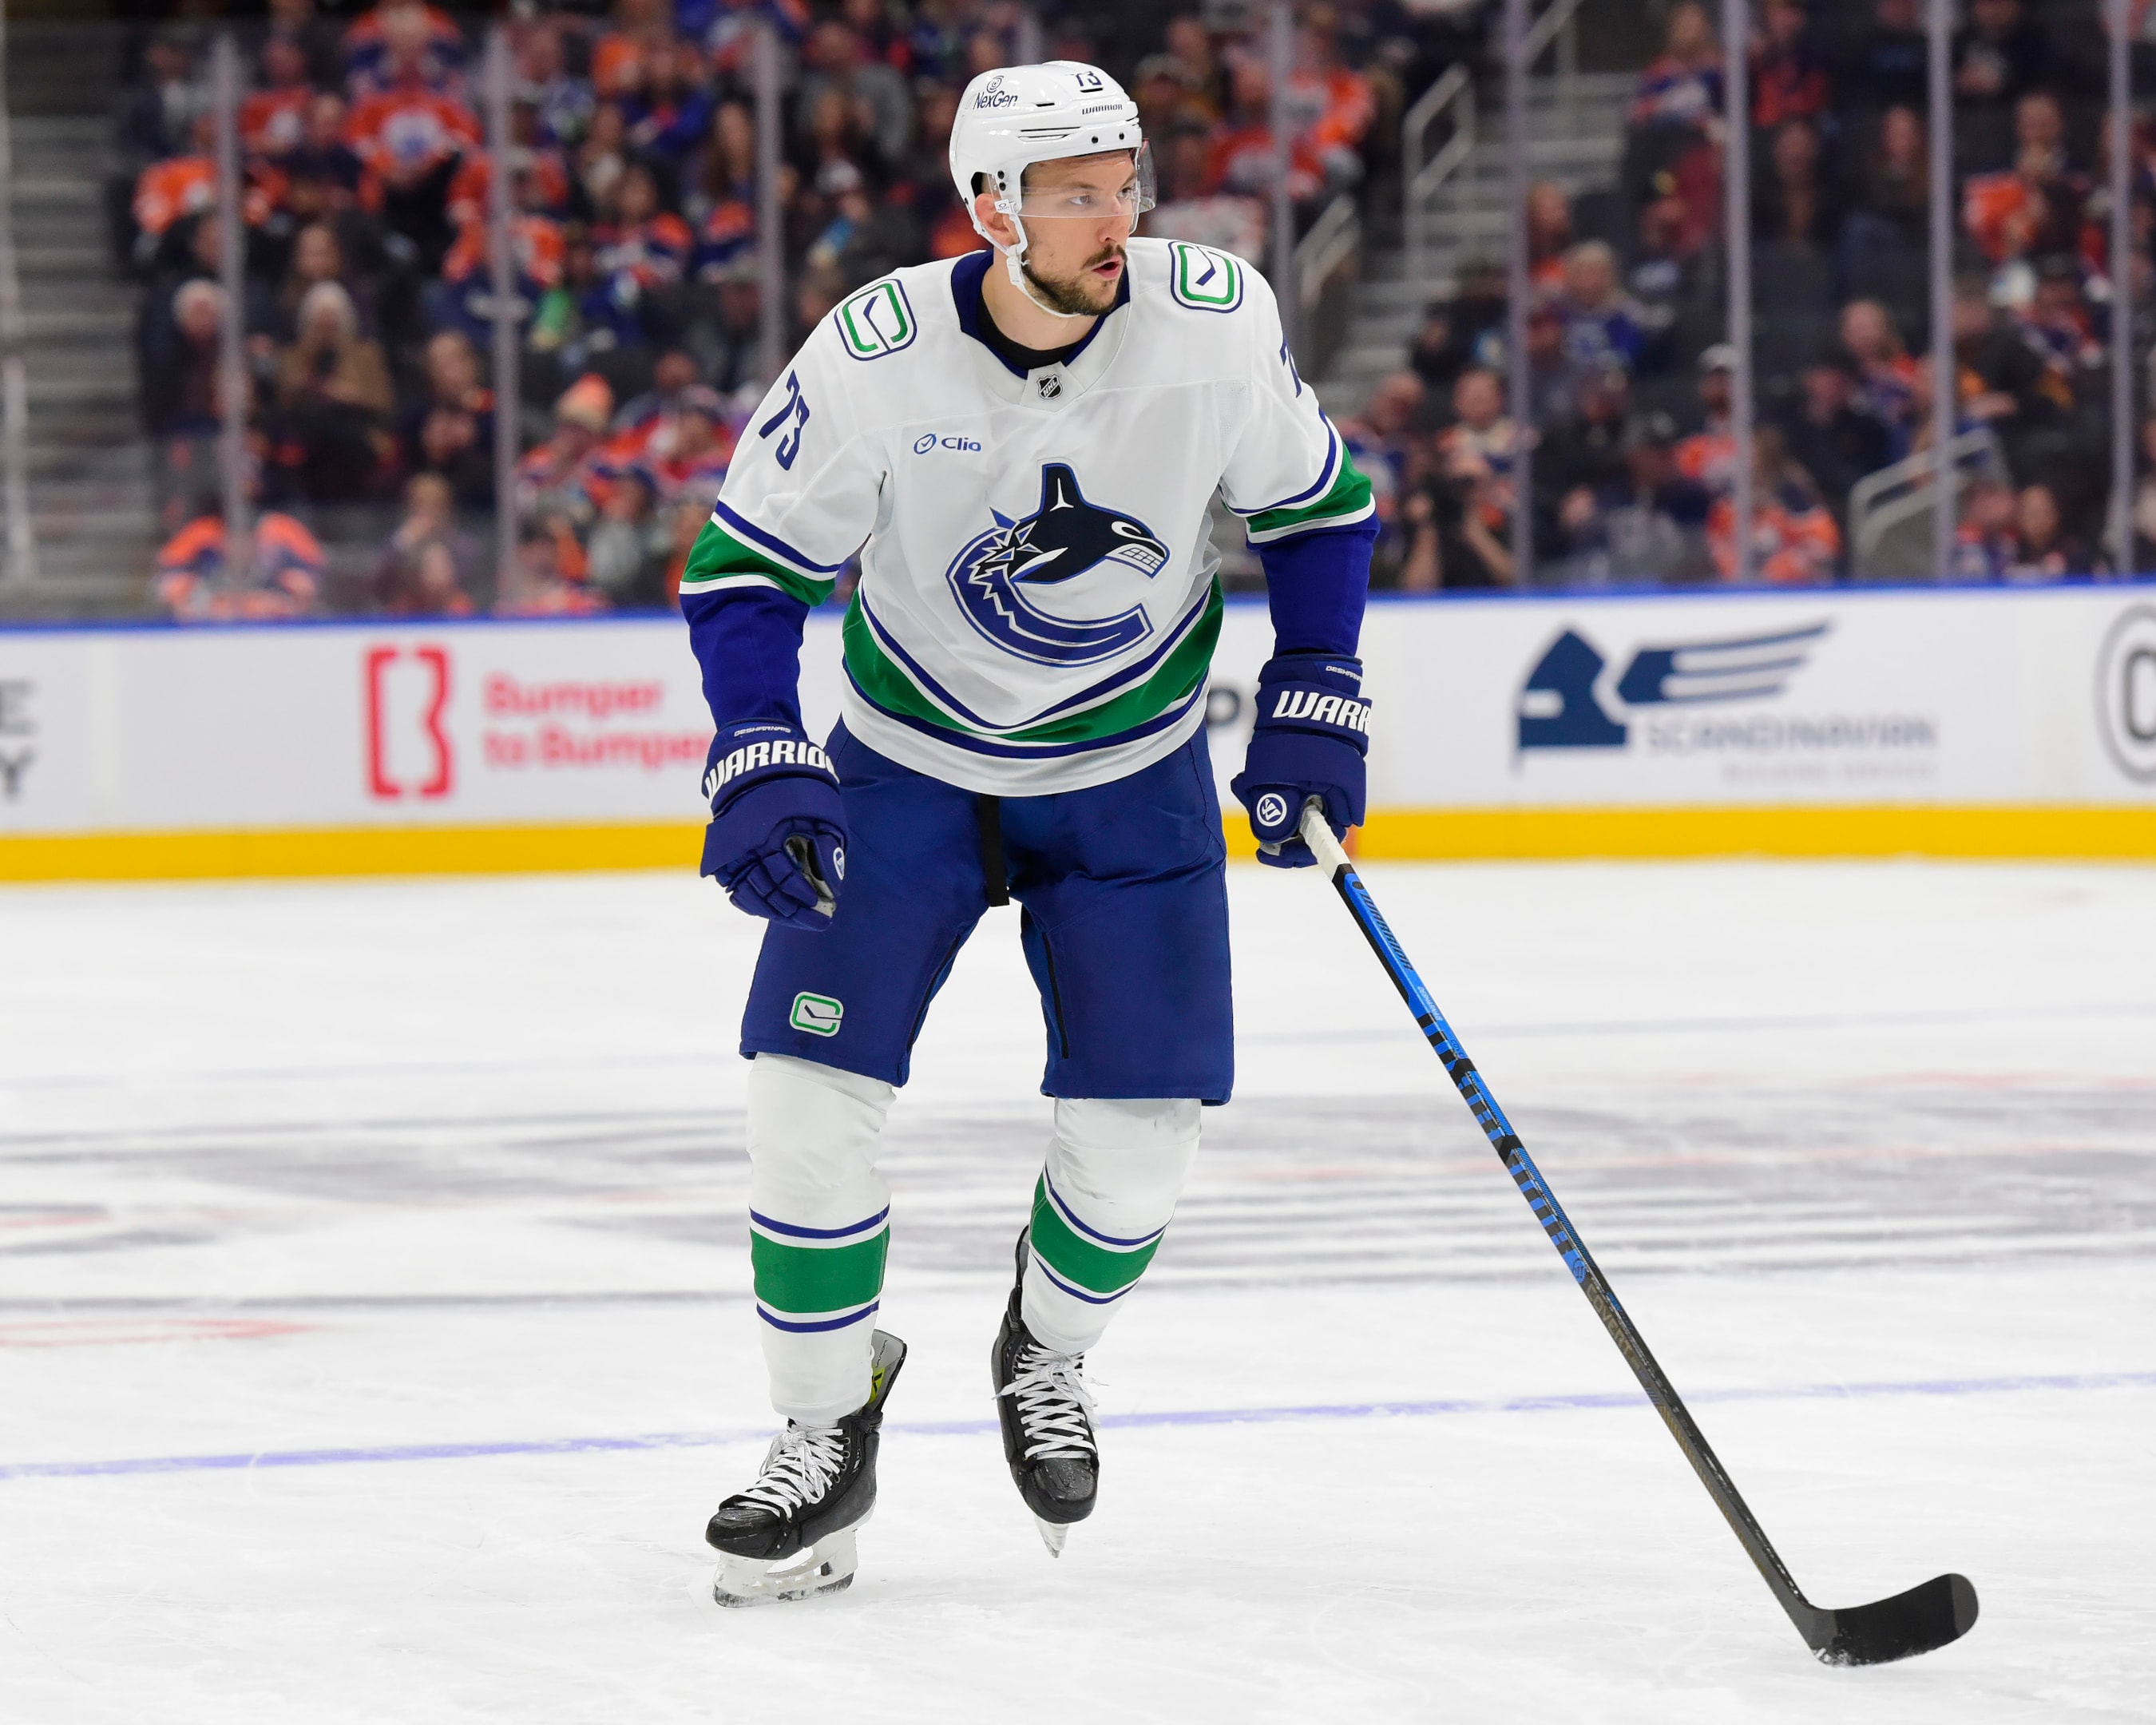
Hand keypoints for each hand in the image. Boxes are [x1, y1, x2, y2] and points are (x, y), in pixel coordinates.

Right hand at [699, 721, 846, 930]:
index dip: (805, 898)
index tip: (824, 909)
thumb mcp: (821, 807)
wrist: (755, 750)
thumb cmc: (796, 779)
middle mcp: (746, 845)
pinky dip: (748, 899)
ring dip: (770, 910)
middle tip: (815, 922)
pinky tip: (766, 907)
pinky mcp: (724, 846)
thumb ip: (828, 847)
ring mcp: (731, 847)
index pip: (786, 880)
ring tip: (793, 919)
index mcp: (769, 834)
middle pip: (766, 892)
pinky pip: (732, 882)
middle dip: (792, 912)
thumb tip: (833, 887)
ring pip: (746, 893)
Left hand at [1229, 652, 1369, 868]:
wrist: (1310, 679)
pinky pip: (1296, 781)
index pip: (1322, 844)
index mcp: (1342, 800)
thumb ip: (1277, 810)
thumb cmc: (1298, 728)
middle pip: (1306, 825)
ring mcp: (1331, 774)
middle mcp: (1341, 791)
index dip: (1294, 854)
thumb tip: (1272, 838)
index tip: (1266, 853)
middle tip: (1249, 805)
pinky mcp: (1319, 760)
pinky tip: (1254, 770)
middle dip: (1274, 820)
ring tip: (1246, 783)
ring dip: (1269, 798)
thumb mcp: (1279, 775)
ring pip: (1297, 802)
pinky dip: (1274, 781)